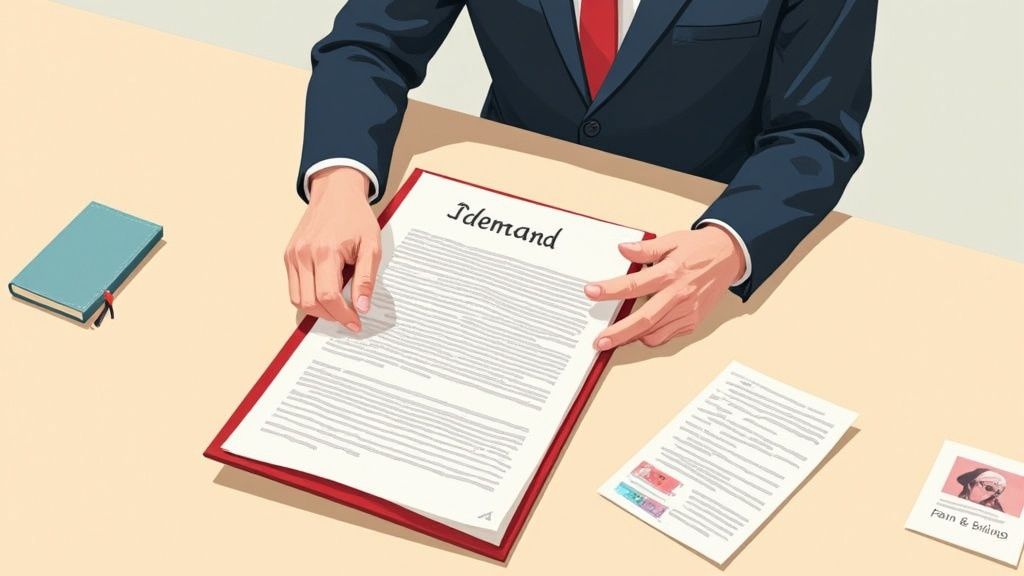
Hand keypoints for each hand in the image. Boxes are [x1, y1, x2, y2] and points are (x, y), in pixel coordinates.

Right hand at [284, 167, 380, 331]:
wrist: (336, 193)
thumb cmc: (355, 217)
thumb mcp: (371, 246)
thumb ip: (366, 278)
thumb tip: (362, 306)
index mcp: (325, 251)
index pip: (328, 295)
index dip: (343, 314)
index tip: (355, 322)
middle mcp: (303, 254)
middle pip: (310, 302)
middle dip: (331, 315)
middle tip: (349, 317)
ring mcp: (292, 255)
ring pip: (297, 299)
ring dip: (317, 309)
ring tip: (337, 307)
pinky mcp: (288, 255)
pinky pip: (294, 286)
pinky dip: (308, 296)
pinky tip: (326, 293)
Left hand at [585, 225, 744, 348]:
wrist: (729, 256)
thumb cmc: (699, 249)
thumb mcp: (672, 240)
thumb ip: (646, 249)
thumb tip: (623, 249)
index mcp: (670, 273)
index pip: (634, 284)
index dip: (610, 290)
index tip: (590, 292)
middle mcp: (679, 295)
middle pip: (644, 320)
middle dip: (619, 333)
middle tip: (599, 341)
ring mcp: (687, 311)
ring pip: (655, 333)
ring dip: (632, 338)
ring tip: (615, 337)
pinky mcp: (693, 321)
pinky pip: (667, 336)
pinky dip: (651, 336)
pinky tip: (640, 331)